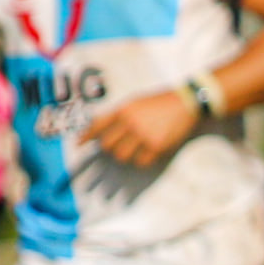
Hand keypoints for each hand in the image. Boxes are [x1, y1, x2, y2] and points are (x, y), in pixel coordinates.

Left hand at [84, 91, 198, 167]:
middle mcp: (130, 123)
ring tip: (133, 150)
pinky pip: (141, 161)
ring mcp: (143, 135)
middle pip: (108, 145)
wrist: (184, 103)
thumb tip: (104, 131)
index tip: (78, 144)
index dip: (86, 136)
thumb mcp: (135, 102)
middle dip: (109, 149)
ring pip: (122, 156)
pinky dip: (141, 160)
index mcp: (123, 110)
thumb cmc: (159, 102)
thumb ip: (120, 114)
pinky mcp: (156, 146)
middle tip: (116, 147)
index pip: (98, 125)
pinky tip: (147, 153)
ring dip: (125, 156)